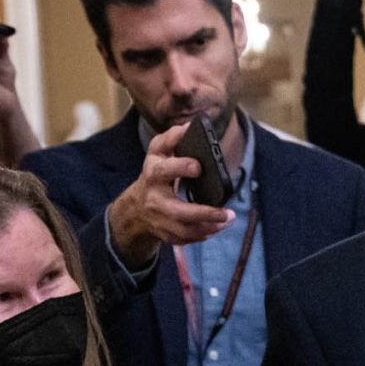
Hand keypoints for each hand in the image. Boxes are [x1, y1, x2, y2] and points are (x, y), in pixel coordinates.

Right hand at [104, 120, 236, 260]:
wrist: (137, 206)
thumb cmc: (155, 173)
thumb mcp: (158, 152)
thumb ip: (172, 137)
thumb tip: (190, 126)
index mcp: (153, 174)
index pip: (165, 170)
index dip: (181, 167)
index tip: (199, 166)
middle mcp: (154, 199)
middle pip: (178, 211)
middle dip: (204, 213)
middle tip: (226, 212)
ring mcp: (159, 220)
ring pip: (185, 230)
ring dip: (209, 227)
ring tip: (227, 219)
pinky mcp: (165, 234)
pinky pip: (185, 239)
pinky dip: (203, 235)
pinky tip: (216, 227)